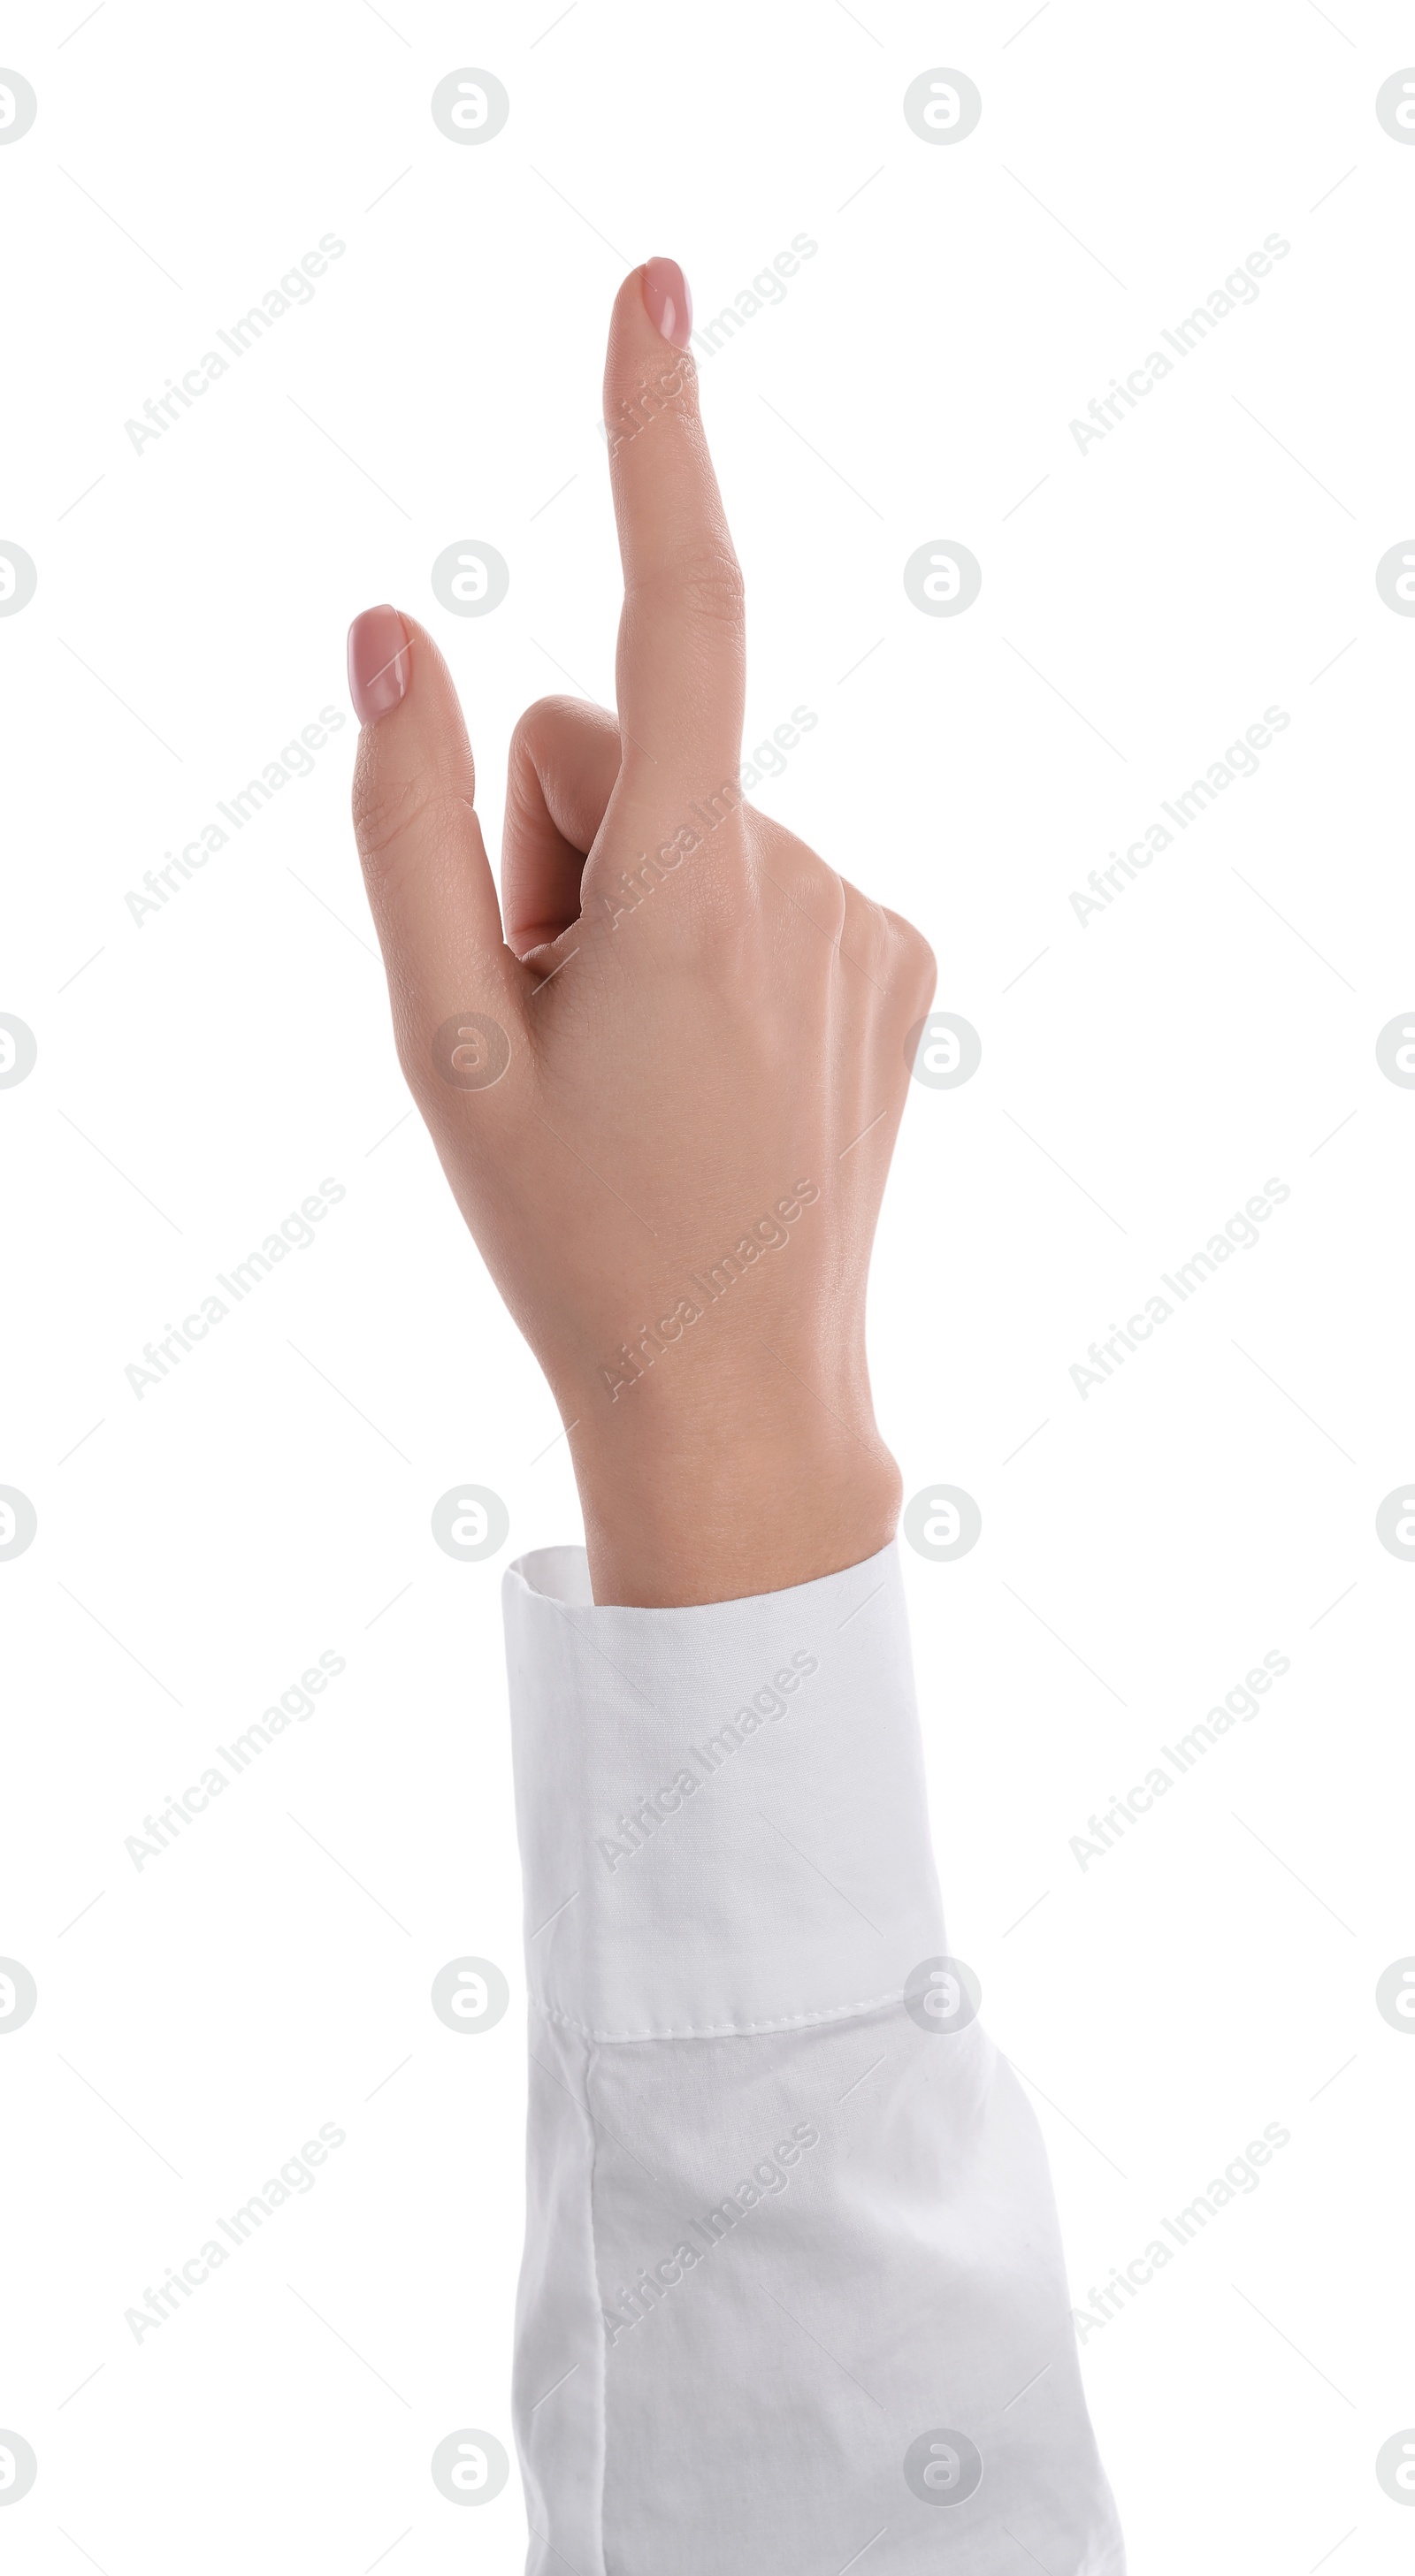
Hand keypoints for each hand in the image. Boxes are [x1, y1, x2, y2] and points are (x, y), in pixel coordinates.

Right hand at [347, 259, 934, 1605]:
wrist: (739, 1391)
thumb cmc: (570, 1232)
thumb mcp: (444, 1041)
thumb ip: (403, 826)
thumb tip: (391, 631)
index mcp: (685, 896)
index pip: (676, 615)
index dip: (652, 440)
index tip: (650, 293)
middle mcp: (802, 878)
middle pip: (611, 746)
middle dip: (551, 850)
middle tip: (557, 1018)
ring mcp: (867, 917)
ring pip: (685, 814)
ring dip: (630, 909)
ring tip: (638, 1063)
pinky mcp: (900, 954)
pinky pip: (760, 870)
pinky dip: (710, 937)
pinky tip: (710, 1064)